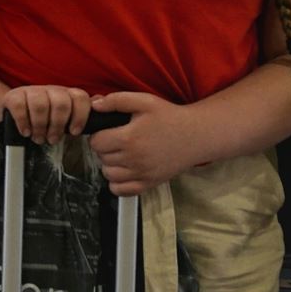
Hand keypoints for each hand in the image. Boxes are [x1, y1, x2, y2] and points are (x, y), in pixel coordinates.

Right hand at [2, 83, 90, 143]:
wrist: (10, 115)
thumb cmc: (42, 120)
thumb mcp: (63, 118)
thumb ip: (81, 112)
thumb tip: (100, 104)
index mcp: (65, 95)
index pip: (80, 97)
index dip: (80, 116)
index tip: (74, 132)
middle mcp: (49, 90)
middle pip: (61, 102)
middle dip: (58, 125)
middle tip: (53, 139)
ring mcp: (30, 91)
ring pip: (41, 104)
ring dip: (40, 126)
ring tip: (39, 138)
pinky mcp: (12, 96)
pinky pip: (20, 106)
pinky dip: (24, 122)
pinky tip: (26, 131)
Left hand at [86, 90, 201, 195]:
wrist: (195, 135)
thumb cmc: (170, 117)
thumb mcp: (144, 101)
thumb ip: (116, 101)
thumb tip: (94, 105)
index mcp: (129, 138)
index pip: (96, 142)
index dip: (99, 135)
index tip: (108, 131)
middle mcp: (134, 159)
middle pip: (101, 158)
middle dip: (105, 148)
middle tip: (117, 140)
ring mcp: (141, 174)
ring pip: (108, 175)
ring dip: (110, 165)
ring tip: (122, 154)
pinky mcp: (149, 184)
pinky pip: (120, 190)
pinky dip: (118, 183)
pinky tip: (125, 170)